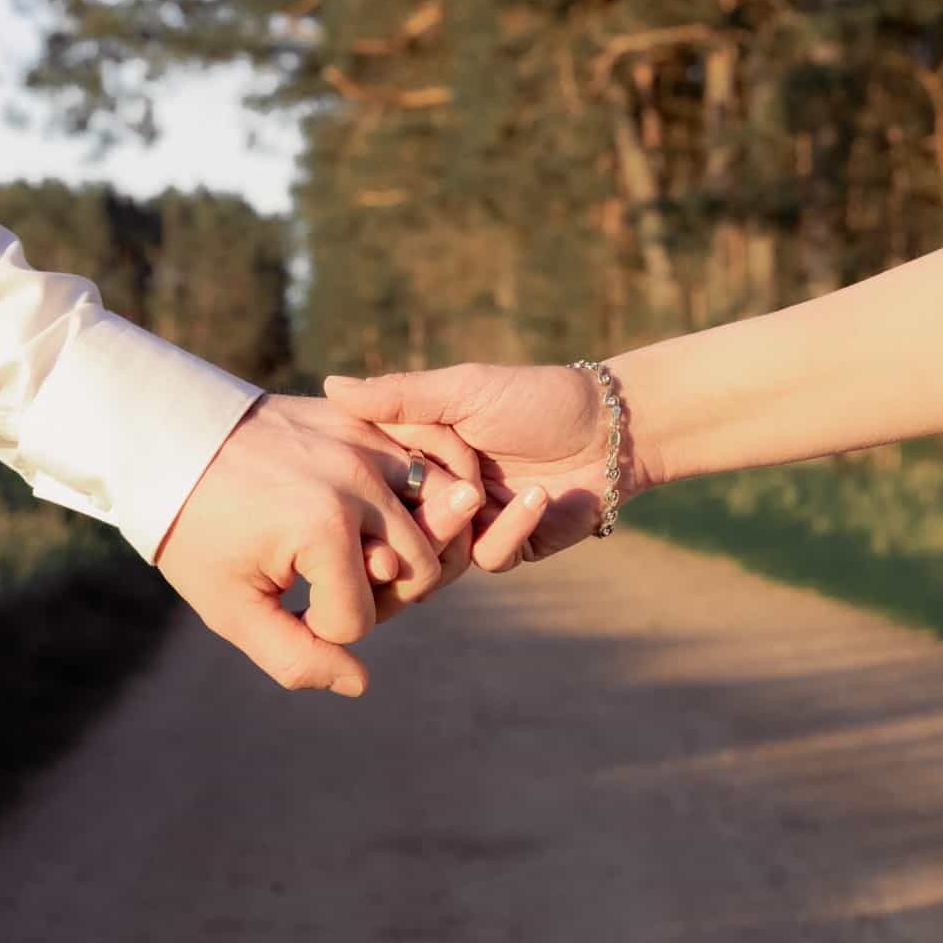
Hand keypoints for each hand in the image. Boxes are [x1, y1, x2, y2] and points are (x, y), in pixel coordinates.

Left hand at [155, 394, 485, 695]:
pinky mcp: (367, 422)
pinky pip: (429, 463)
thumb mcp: (230, 607)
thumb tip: (359, 682)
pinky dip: (421, 495)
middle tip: (327, 585)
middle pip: (419, 572)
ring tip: (362, 552)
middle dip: (379, 595)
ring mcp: (368, 443)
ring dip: (411, 547)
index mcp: (324, 529)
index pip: (359, 620)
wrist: (173, 441)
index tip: (280, 603)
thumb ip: (294, 657)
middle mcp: (359, 481)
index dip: (321, 629)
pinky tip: (383, 514)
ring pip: (443, 514)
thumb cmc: (197, 530)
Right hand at [324, 364, 623, 567]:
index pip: (369, 481)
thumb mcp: (462, 390)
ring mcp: (470, 523)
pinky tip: (537, 495)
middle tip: (432, 493)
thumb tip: (329, 386)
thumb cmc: (535, 397)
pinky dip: (511, 527)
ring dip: (459, 523)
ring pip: (437, 551)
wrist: (612, 426)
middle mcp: (434, 493)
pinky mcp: (509, 546)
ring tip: (483, 491)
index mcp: (415, 454)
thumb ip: (399, 397)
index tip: (365, 479)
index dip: (365, 485)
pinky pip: (489, 557)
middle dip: (412, 513)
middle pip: (396, 527)